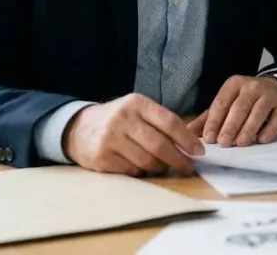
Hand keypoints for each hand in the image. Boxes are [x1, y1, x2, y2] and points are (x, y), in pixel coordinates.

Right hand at [63, 93, 204, 175]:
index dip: (187, 139)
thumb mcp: (137, 110)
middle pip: (159, 145)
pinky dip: (141, 172)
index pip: (169, 122)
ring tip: (163, 167)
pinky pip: (131, 170)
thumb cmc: (118, 120)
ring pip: (146, 161)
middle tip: (187, 167)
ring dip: (160, 168)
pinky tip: (140, 167)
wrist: (78, 128)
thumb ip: (160, 122)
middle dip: (178, 159)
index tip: (199, 151)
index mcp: (137, 103)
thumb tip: (190, 143)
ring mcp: (110, 138)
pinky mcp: (102, 157)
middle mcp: (123, 118)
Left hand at [189, 75, 276, 146]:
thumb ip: (208, 118)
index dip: (214, 121)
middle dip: (230, 126)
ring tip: (240, 143)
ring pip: (258, 112)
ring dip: (248, 129)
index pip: (221, 103)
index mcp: (234, 84)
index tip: (208, 138)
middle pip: (240, 107)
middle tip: (223, 143)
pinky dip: (269, 130)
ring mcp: (270, 95)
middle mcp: (252, 86)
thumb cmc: (246, 101)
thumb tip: (187, 134)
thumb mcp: (227, 104)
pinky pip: (276, 119)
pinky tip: (261, 140)